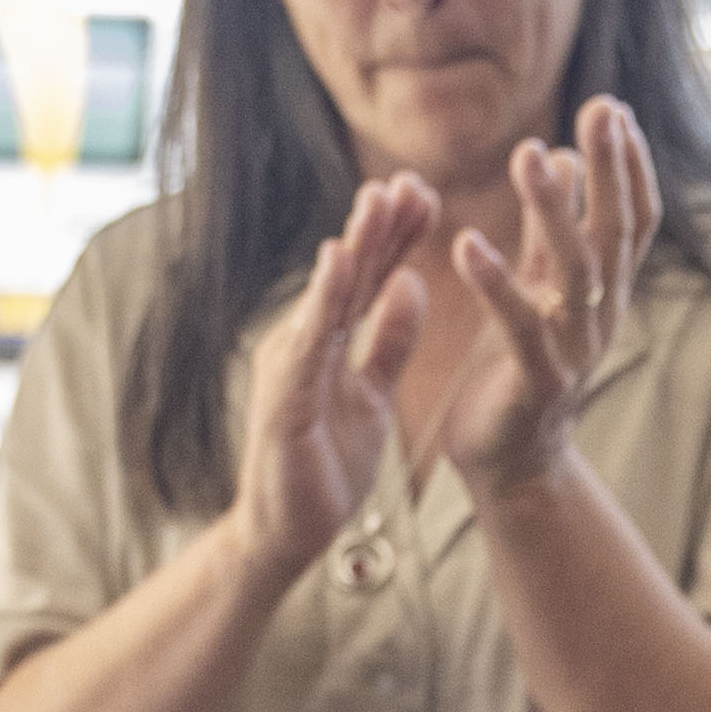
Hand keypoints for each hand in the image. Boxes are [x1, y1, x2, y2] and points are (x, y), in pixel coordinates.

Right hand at [230, 182, 440, 582]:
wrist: (287, 535)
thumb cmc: (325, 466)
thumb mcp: (373, 394)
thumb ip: (389, 341)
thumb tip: (412, 282)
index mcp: (328, 341)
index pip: (367, 277)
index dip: (396, 235)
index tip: (426, 192)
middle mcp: (304, 342)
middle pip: (347, 274)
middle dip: (378, 224)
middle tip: (410, 176)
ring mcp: (290, 368)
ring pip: (328, 296)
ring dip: (354, 245)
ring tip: (379, 199)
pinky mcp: (284, 399)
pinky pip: (309, 342)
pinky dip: (324, 299)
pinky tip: (340, 262)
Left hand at [434, 99, 659, 500]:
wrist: (510, 464)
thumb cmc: (517, 370)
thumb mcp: (539, 289)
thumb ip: (550, 231)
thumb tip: (564, 159)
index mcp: (605, 293)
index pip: (634, 219)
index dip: (630, 166)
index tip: (615, 109)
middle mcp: (601, 317)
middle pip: (615, 233)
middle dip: (611, 169)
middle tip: (601, 108)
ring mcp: (574, 350)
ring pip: (574, 271)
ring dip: (552, 208)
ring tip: (525, 153)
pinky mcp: (535, 382)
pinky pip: (519, 326)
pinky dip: (495, 282)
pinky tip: (468, 242)